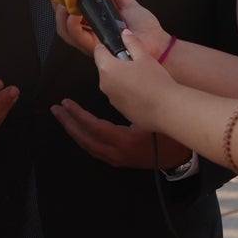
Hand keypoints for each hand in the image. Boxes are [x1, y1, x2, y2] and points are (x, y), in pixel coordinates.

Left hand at [51, 97, 190, 168]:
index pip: (93, 127)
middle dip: (69, 123)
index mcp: (124, 140)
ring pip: (88, 146)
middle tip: (56, 109)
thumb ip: (133, 96)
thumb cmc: (170, 131)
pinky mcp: (120, 160)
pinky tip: (80, 129)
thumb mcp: (151, 113)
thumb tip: (118, 77)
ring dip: (74, 130)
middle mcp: (117, 153)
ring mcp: (117, 159)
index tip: (66, 103)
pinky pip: (96, 149)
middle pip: (85, 139)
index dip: (77, 114)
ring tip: (63, 117)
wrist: (180, 157)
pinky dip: (85, 138)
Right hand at [56, 0, 169, 57]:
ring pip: (65, 31)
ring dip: (61, 14)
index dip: (62, 3)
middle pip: (62, 23)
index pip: (71, 15)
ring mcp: (91, 42)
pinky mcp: (95, 48)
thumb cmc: (145, 28)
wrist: (156, 41)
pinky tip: (75, 12)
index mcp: (96, 25)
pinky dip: (72, 23)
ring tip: (65, 1)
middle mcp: (90, 34)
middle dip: (57, 8)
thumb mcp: (128, 5)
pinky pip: (77, 36)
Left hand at [91, 29, 179, 130]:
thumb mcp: (144, 56)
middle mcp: (105, 85)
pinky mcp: (120, 110)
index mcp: (107, 68)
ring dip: (122, 78)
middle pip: (105, 67)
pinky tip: (144, 91)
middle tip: (135, 62)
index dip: (109, 46)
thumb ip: (132, 42)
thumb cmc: (156, 82)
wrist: (167, 109)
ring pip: (113, 82)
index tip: (120, 46)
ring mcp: (111, 99)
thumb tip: (124, 34)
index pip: (99, 50)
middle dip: (117, 63)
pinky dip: (128, 92)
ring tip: (142, 78)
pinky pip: (120, 95)